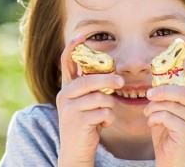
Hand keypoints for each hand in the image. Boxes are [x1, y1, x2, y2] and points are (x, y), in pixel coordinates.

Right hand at [56, 35, 123, 166]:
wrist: (75, 149)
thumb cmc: (85, 122)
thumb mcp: (86, 103)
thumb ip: (92, 89)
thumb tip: (112, 75)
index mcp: (66, 88)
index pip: (66, 63)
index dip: (72, 47)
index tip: (82, 34)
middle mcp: (63, 95)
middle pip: (89, 80)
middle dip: (109, 81)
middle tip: (121, 83)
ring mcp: (68, 108)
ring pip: (100, 98)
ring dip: (109, 106)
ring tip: (106, 114)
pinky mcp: (77, 121)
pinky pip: (103, 113)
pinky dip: (109, 118)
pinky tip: (104, 124)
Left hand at [144, 37, 184, 166]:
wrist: (170, 158)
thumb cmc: (165, 131)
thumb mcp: (163, 110)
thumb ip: (164, 96)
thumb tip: (153, 83)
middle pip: (183, 89)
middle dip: (163, 90)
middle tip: (149, 94)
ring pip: (172, 102)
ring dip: (155, 108)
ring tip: (150, 115)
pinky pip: (167, 115)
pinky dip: (155, 118)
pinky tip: (154, 124)